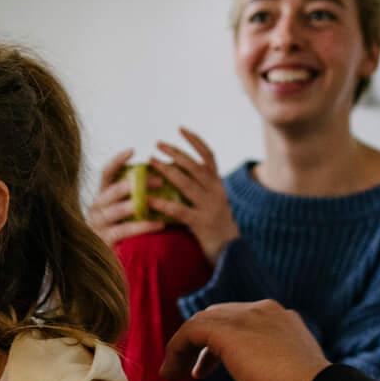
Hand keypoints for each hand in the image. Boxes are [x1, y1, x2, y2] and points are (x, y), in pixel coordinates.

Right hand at [85, 148, 169, 245]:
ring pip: (116, 210)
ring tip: (157, 200)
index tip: (133, 150)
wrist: (112, 264)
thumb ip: (137, 194)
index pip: (106, 174)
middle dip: (136, 183)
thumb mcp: (128, 210)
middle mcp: (96, 208)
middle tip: (158, 179)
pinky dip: (143, 226)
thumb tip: (163, 174)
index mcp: (102, 197)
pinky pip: (125, 230)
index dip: (117, 161)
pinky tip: (159, 223)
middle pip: (112, 190)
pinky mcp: (105, 241)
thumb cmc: (126, 231)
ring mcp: (98, 225)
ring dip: (138, 203)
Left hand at [147, 128, 239, 261]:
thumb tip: (174, 171)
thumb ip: (199, 186)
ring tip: (151, 164)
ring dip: (167, 171)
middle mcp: (215, 191)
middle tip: (156, 145)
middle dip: (174, 152)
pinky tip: (149, 200)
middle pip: (194, 166)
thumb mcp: (212, 201)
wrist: (230, 252)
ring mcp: (209, 206)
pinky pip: (180, 211)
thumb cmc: (214, 225)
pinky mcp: (201, 223)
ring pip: (186, 184)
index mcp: (217, 183)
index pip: (208, 155)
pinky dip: (164, 204)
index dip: (195, 141)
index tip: (180, 129)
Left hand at [160, 300, 329, 380]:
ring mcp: (247, 317)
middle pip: (220, 317)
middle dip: (202, 343)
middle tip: (192, 372)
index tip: (207, 370)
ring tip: (172, 372)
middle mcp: (265, 311)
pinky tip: (170, 371)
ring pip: (203, 322)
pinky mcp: (228, 331)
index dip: (220, 345)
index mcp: (282, 320)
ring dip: (184, 347)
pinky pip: (190, 332)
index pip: (242, 322)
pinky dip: (176, 349)